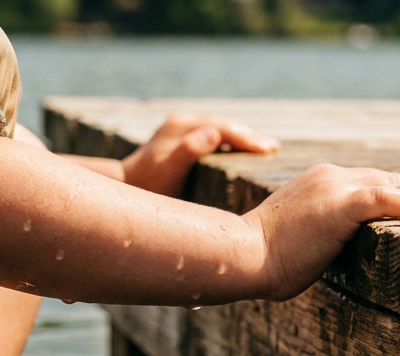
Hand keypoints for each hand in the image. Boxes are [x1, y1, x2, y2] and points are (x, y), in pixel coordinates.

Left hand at [121, 114, 280, 196]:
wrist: (124, 187)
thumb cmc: (146, 188)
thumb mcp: (167, 172)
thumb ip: (187, 152)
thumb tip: (213, 133)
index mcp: (181, 128)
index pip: (221, 128)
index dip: (246, 138)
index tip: (268, 150)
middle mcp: (181, 123)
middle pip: (223, 125)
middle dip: (250, 136)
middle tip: (275, 149)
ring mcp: (181, 129)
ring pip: (220, 128)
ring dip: (243, 137)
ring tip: (267, 149)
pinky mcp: (182, 138)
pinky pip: (213, 136)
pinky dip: (231, 142)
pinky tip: (244, 151)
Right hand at [244, 164, 399, 300]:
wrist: (240, 255)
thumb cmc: (258, 261)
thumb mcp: (295, 242)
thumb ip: (318, 239)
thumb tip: (326, 259)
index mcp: (320, 184)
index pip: (372, 183)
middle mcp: (330, 177)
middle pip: (391, 178)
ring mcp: (335, 187)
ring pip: (395, 185)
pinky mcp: (339, 204)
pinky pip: (384, 199)